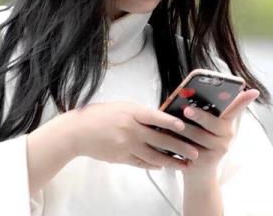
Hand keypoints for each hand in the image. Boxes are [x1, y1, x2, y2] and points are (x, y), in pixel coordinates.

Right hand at [67, 102, 200, 169]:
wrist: (77, 131)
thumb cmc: (98, 115)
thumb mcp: (120, 107)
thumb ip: (139, 114)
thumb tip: (159, 120)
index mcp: (131, 113)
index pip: (156, 117)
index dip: (171, 122)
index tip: (186, 127)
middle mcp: (130, 129)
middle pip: (159, 140)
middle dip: (179, 147)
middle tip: (194, 152)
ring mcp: (126, 145)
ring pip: (153, 155)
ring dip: (170, 161)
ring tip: (183, 165)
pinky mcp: (121, 157)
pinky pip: (141, 162)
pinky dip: (153, 164)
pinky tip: (162, 165)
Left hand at [177, 89, 259, 177]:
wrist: (197, 170)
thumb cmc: (196, 139)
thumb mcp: (201, 124)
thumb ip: (201, 111)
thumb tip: (186, 96)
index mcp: (227, 122)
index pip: (236, 109)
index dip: (245, 100)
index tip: (253, 91)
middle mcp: (228, 135)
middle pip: (214, 122)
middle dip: (199, 116)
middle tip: (186, 110)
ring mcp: (220, 149)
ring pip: (199, 136)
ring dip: (184, 129)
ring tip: (172, 124)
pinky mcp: (209, 161)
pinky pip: (193, 149)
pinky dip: (180, 142)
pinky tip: (170, 138)